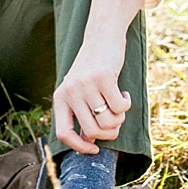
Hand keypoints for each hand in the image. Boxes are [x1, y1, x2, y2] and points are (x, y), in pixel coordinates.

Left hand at [52, 39, 130, 154]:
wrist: (101, 38)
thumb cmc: (92, 71)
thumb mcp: (80, 92)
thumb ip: (81, 114)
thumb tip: (90, 143)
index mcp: (60, 98)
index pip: (63, 134)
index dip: (79, 147)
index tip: (95, 150)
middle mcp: (70, 92)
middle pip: (92, 132)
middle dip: (109, 133)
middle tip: (115, 120)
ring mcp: (86, 84)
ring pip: (108, 122)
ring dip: (120, 118)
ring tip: (118, 104)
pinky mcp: (103, 77)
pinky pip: (121, 107)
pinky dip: (127, 104)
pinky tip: (123, 92)